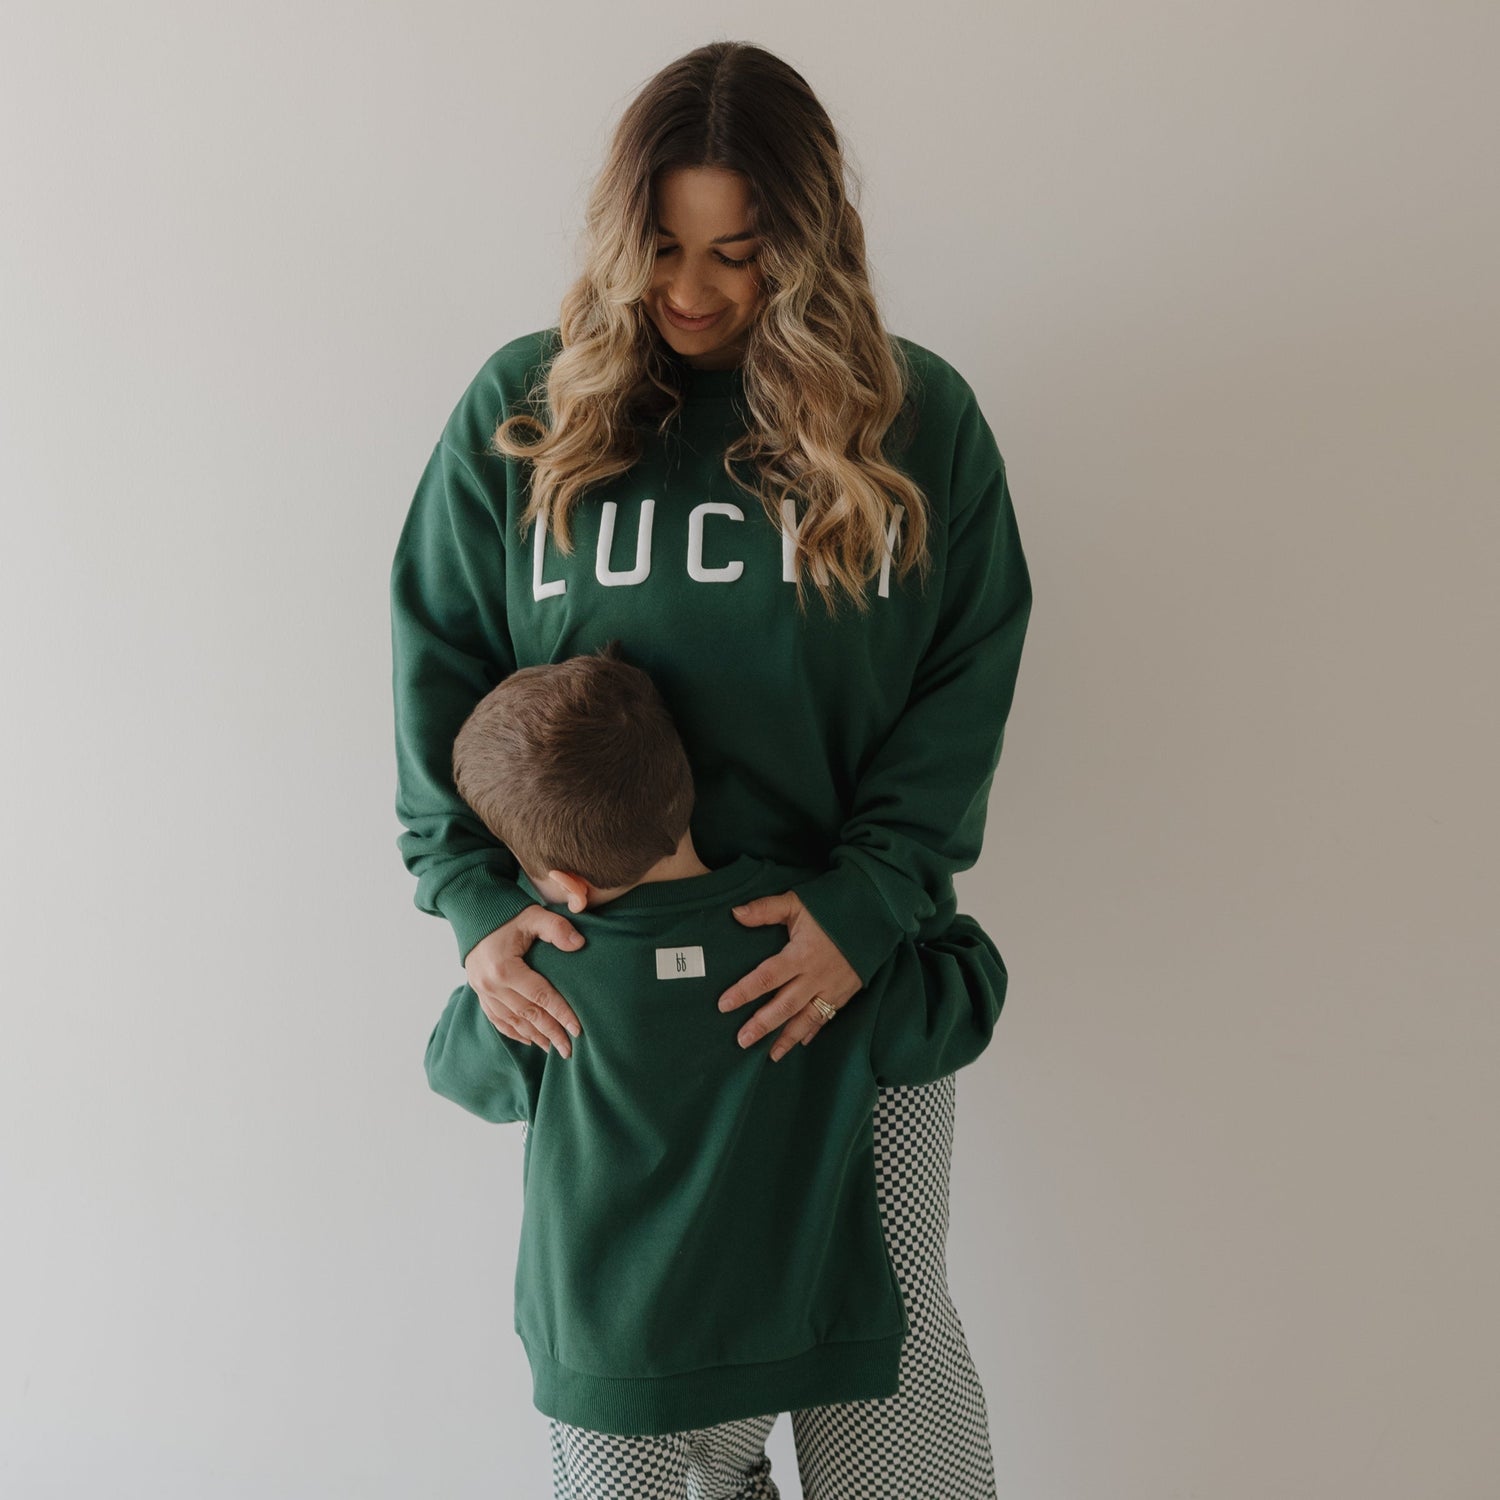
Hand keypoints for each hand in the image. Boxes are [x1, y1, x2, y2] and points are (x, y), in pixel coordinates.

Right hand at [464, 904, 583, 1058]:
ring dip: (534, 1036)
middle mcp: (491, 985)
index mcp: (504, 968)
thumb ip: (556, 928)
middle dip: (551, 1033)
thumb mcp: (533, 915)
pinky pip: (496, 1019)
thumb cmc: (508, 914)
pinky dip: (513, 1032)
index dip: (561, 1014)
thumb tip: (579, 944)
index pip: (540, 997)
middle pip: (527, 1015)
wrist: (474, 912)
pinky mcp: (479, 993)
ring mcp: (482, 991)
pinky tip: (529, 1040)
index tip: (578, 1030)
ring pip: (512, 1021)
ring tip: (554, 1048)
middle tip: (569, 1050)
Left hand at [718, 891, 861, 1060]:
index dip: (744, 992)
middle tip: (742, 1041)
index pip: (767, 977)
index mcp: (801, 954)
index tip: (724, 1005)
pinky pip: (826, 1016)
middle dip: (762, 1025)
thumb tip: (735, 914)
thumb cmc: (832, 906)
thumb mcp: (797, 902)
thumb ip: (765, 909)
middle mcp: (815, 976)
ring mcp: (832, 987)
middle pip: (785, 1006)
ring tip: (770, 1055)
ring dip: (787, 1038)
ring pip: (806, 1018)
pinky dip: (813, 1030)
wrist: (876, 913)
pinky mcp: (845, 992)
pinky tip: (801, 1042)